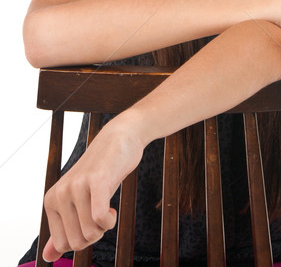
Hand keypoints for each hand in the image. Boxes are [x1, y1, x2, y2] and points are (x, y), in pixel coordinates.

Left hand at [42, 111, 143, 260]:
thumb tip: (49, 258)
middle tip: (101, 213)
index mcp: (51, 200)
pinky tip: (112, 207)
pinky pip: (99, 218)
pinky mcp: (96, 181)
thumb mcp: (77, 200)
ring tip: (106, 206)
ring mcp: (77, 186)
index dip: (82, 238)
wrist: (119, 138)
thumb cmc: (100, 172)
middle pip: (77, 242)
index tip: (90, 219)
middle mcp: (60, 193)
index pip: (63, 244)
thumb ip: (63, 228)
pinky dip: (110, 221)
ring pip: (90, 233)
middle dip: (94, 235)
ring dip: (105, 227)